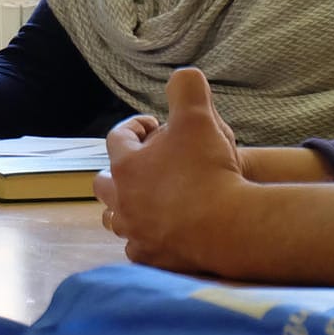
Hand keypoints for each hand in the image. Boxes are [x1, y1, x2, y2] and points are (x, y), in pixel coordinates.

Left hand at [95, 67, 248, 274]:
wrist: (228, 227)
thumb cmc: (209, 170)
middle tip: (145, 164)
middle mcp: (122, 200)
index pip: (118, 138)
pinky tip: (159, 233)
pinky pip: (136, 248)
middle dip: (120, 170)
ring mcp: (134, 231)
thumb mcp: (200, 118)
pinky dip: (144, 238)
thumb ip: (187, 89)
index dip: (136, 126)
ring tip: (146, 200)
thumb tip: (182, 75)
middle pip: (105, 183)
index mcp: (126, 166)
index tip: (155, 123)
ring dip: (126, 206)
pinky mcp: (150, 258)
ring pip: (115, 218)